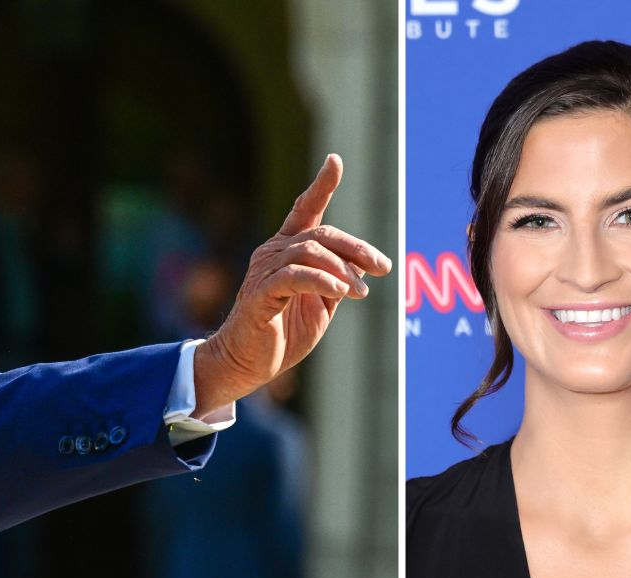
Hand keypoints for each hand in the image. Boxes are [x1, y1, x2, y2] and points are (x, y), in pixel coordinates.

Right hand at [193, 154, 391, 415]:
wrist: (248, 363)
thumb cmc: (282, 331)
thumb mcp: (320, 303)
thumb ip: (336, 280)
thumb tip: (360, 267)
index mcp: (286, 250)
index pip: (305, 210)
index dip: (320, 185)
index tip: (335, 161)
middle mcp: (272, 252)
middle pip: (320, 234)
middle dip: (356, 248)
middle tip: (381, 269)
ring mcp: (264, 271)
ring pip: (309, 252)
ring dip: (342, 270)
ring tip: (360, 292)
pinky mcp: (259, 293)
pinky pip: (294, 276)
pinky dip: (322, 280)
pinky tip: (341, 292)